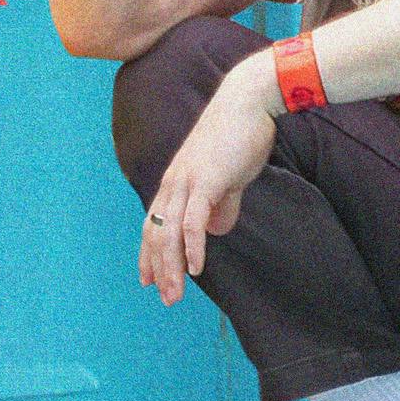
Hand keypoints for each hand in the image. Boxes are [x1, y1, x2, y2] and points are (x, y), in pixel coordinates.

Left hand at [138, 59, 279, 301]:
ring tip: (175, 294)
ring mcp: (186, 181)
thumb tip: (216, 230)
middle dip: (159, 269)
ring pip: (169, 233)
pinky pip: (193, 221)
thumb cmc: (242, 135)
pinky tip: (196, 268)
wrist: (249, 101)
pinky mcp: (205, 181)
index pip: (154, 223)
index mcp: (176, 181)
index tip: (149, 280)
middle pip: (156, 233)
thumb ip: (222, 203)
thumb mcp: (229, 176)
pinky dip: (192, 247)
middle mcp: (173, 182)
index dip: (150, 253)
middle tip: (166, 299)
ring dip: (171, 267)